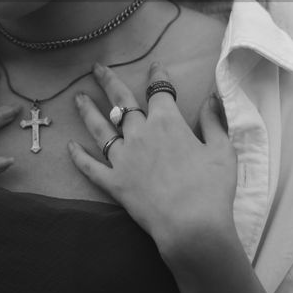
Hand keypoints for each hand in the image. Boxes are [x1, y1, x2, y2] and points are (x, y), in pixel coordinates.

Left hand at [67, 59, 238, 257]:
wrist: (191, 226)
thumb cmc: (212, 189)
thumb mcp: (222, 150)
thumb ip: (214, 121)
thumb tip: (212, 97)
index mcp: (167, 122)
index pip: (159, 91)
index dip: (157, 75)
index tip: (154, 67)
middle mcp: (140, 134)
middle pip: (121, 101)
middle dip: (108, 81)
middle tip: (96, 68)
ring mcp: (123, 158)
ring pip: (100, 128)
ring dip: (87, 110)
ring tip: (77, 97)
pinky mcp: (114, 182)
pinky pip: (91, 167)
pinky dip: (79, 157)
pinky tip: (70, 147)